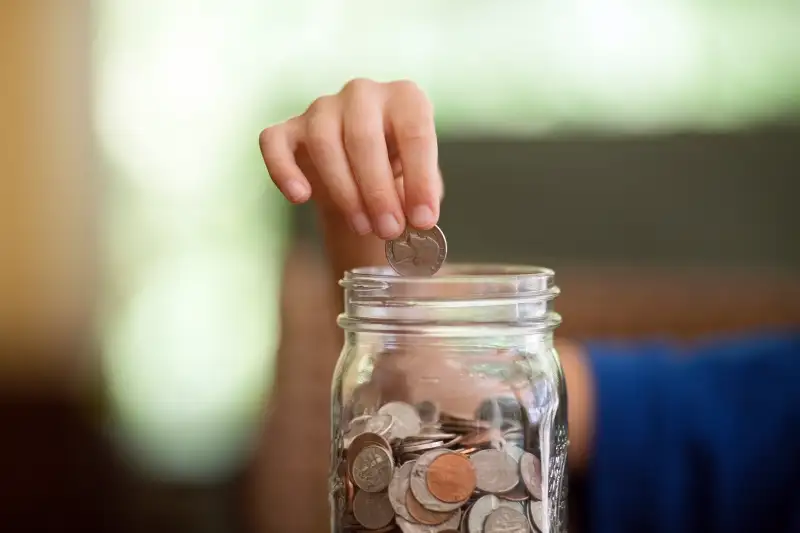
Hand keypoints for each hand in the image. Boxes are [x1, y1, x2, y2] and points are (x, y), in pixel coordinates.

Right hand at [259, 78, 442, 239]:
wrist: (361, 170)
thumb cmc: (397, 171)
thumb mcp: (417, 180)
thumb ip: (419, 195)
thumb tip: (418, 220)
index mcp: (405, 98)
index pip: (415, 133)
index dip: (421, 180)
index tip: (423, 220)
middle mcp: (363, 93)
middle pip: (364, 138)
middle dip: (378, 191)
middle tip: (389, 230)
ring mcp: (322, 107)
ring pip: (324, 143)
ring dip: (344, 191)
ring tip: (363, 226)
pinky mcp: (289, 128)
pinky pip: (275, 143)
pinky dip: (284, 171)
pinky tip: (301, 197)